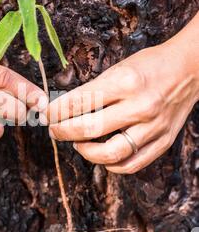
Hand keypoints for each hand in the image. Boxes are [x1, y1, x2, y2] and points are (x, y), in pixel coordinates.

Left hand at [48, 17, 198, 173]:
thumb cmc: (150, 65)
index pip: (80, 102)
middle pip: (89, 129)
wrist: (190, 69)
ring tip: (77, 144)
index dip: (56, 111)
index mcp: (125, 82)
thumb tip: (64, 110)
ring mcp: (154, 127)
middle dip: (63, 132)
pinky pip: (133, 164)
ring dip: (85, 152)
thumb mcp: (119, 68)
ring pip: (110, 153)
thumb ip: (95, 90)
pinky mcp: (163, 141)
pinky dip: (112, 166)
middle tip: (54, 130)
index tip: (47, 114)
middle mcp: (140, 106)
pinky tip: (101, 157)